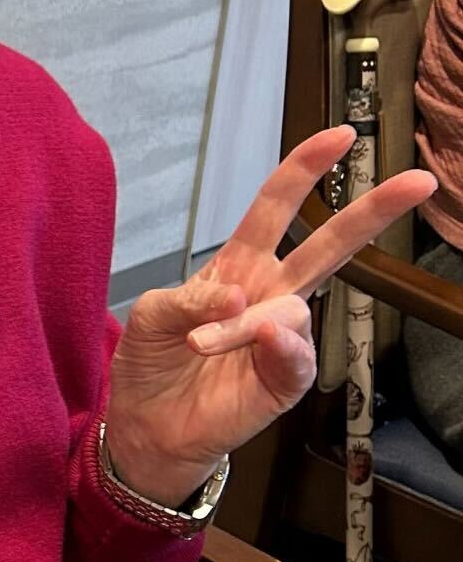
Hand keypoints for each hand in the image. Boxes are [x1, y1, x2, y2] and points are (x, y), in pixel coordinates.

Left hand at [105, 126, 436, 506]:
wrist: (144, 425)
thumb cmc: (151, 362)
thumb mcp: (152, 315)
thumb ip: (189, 298)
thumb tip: (237, 296)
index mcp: (238, 266)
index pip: (276, 207)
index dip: (304, 170)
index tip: (340, 135)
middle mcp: (269, 296)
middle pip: (328, 245)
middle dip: (371, 212)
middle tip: (417, 182)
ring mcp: (279, 340)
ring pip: (292, 311)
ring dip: (246, 323)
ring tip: (201, 343)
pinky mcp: (281, 383)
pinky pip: (296, 361)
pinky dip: (280, 349)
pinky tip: (264, 342)